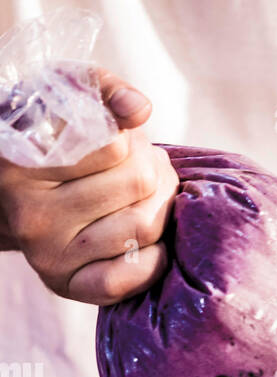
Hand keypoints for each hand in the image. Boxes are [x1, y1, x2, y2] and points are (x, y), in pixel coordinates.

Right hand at [0, 70, 176, 304]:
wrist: (14, 203)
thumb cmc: (50, 141)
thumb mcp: (64, 98)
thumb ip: (103, 90)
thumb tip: (139, 109)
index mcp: (22, 163)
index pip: (115, 146)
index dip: (133, 141)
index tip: (124, 144)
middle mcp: (30, 214)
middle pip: (137, 182)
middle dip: (153, 170)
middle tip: (145, 169)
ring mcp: (47, 256)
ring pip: (144, 225)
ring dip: (160, 206)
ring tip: (145, 197)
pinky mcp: (69, 287)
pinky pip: (131, 276)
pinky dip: (155, 256)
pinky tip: (148, 240)